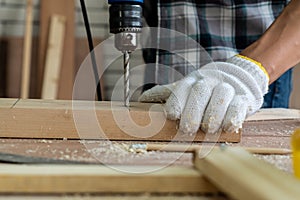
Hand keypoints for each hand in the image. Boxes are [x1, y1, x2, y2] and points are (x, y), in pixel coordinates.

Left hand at [139, 55, 268, 133]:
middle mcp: (209, 81)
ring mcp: (228, 88)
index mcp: (192, 80)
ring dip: (212, 115)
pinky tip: (227, 127)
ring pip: (221, 97)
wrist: (237, 79)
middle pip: (200, 92)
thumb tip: (142, 99)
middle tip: (187, 129)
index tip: (171, 115)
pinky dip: (232, 117)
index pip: (183, 88)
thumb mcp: (184, 88)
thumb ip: (165, 94)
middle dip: (193, 112)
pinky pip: (239, 105)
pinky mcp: (243, 98)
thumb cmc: (205, 89)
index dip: (176, 101)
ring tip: (207, 129)